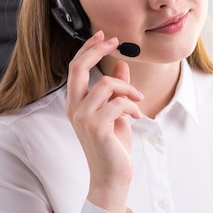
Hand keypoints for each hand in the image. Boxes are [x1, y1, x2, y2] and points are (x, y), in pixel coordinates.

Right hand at [65, 31, 143, 212]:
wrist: (112, 176)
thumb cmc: (113, 146)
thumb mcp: (116, 112)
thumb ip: (116, 90)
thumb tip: (121, 64)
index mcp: (76, 103)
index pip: (75, 68)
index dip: (88, 48)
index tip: (104, 36)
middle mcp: (74, 108)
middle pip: (78, 68)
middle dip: (97, 50)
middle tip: (115, 41)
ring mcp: (83, 118)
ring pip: (106, 85)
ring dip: (128, 89)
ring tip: (138, 102)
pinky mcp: (96, 127)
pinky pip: (118, 103)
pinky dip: (132, 106)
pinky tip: (137, 117)